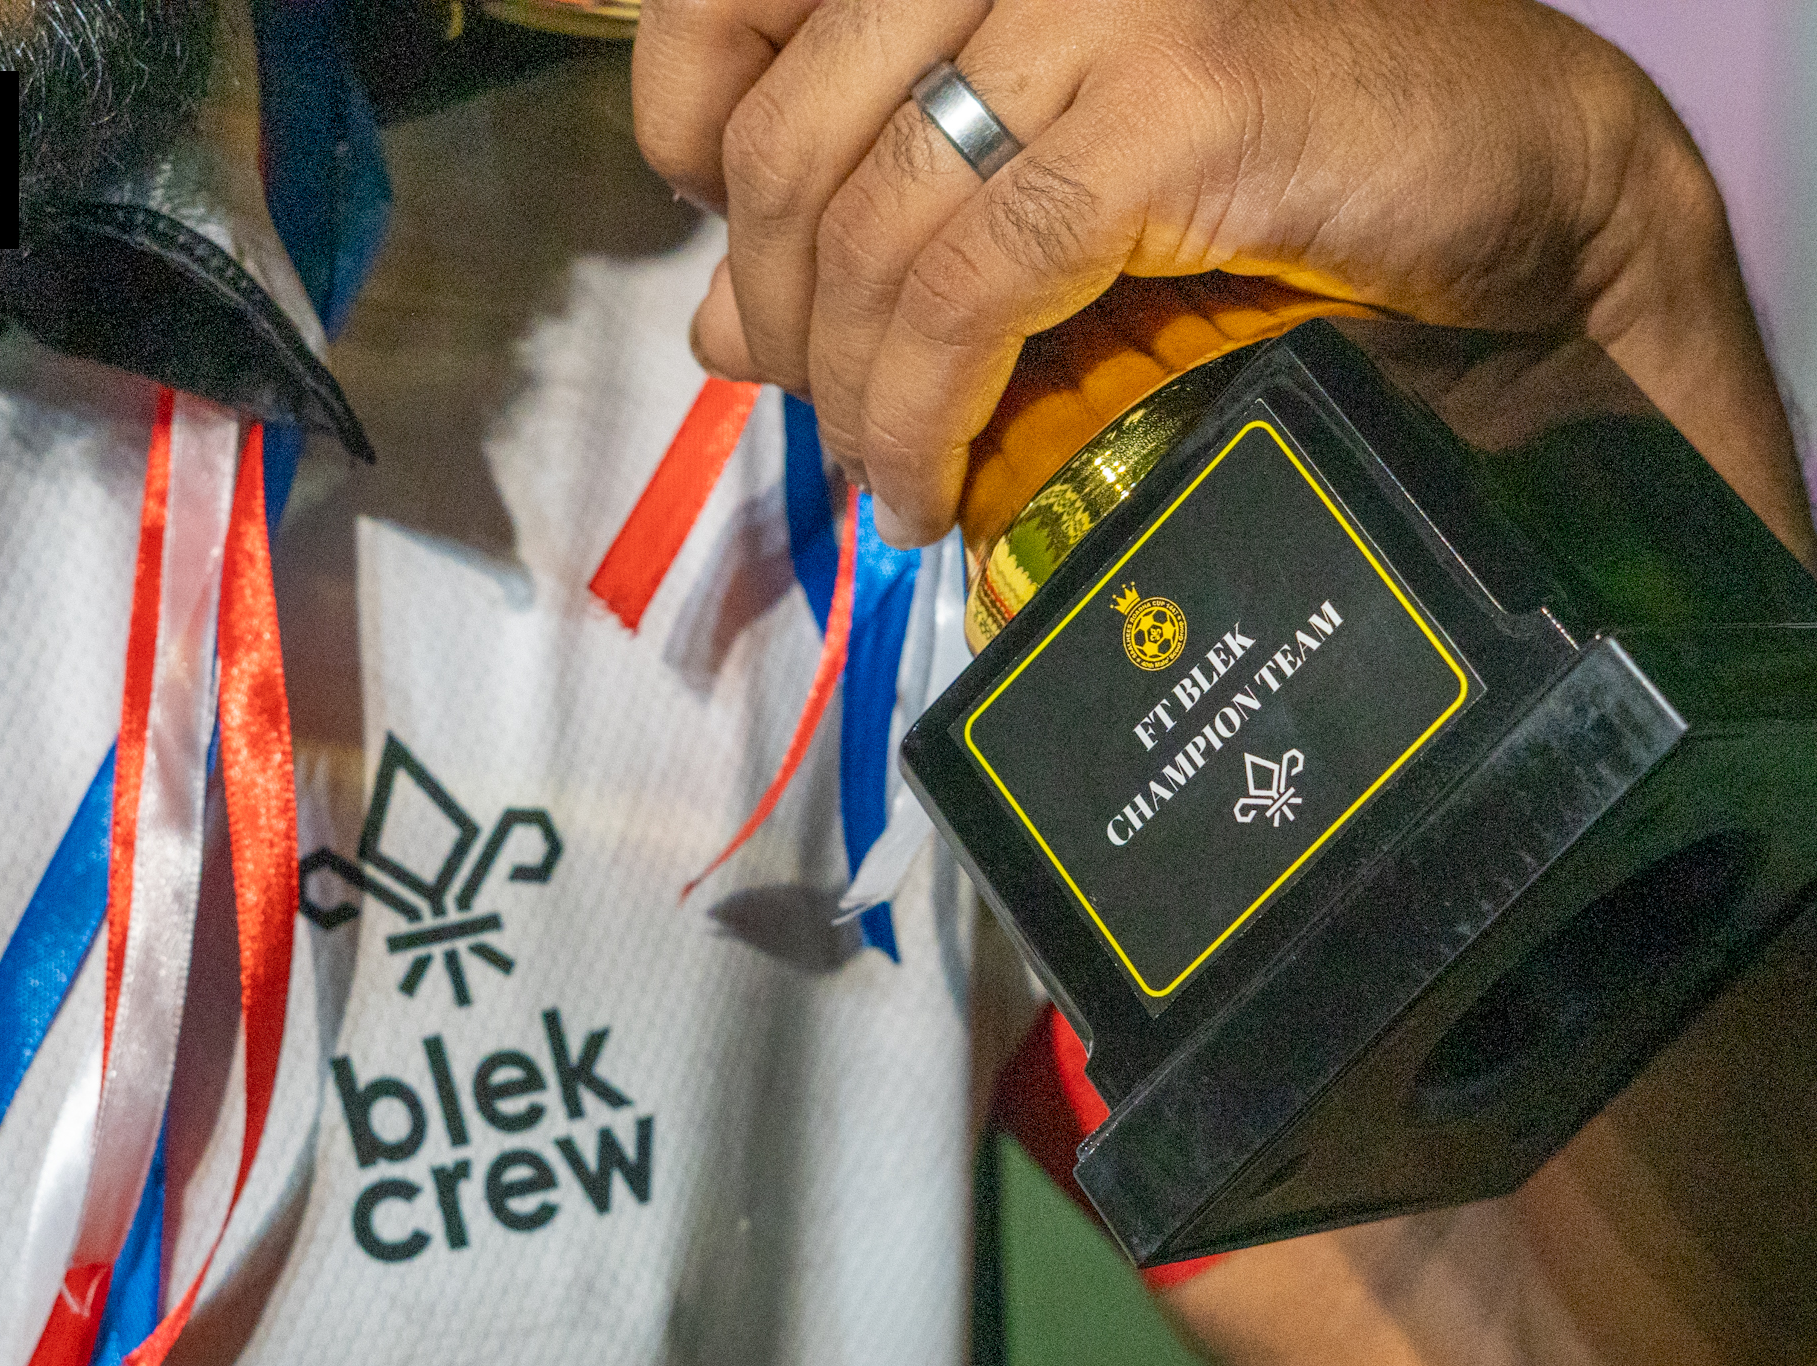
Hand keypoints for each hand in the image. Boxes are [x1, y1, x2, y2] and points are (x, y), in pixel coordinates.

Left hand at [633, 0, 1811, 564]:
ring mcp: (1092, 4)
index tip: (736, 260)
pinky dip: (925, 410)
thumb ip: (873, 236)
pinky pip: (970, 288)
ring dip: (854, 390)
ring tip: (892, 478)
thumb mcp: (1032, 198)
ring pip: (865, 225)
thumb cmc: (1274, 185)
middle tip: (830, 417)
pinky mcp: (1170, 102)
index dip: (687, 133)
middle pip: (784, 140)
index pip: (726, 7)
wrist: (1513, 195)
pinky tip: (933, 483)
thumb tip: (717, 333)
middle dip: (781, 313)